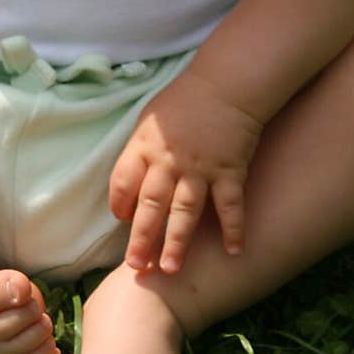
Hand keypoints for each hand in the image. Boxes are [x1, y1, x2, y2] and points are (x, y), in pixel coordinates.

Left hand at [109, 70, 262, 273]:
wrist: (225, 84)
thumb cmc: (183, 101)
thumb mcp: (149, 120)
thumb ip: (139, 152)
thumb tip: (129, 189)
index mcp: (144, 146)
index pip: (122, 181)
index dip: (120, 204)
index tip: (123, 220)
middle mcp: (169, 161)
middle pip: (150, 205)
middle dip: (142, 239)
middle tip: (136, 268)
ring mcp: (200, 168)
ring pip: (185, 211)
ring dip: (177, 242)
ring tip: (170, 269)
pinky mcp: (229, 171)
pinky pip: (230, 205)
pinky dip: (233, 229)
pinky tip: (233, 251)